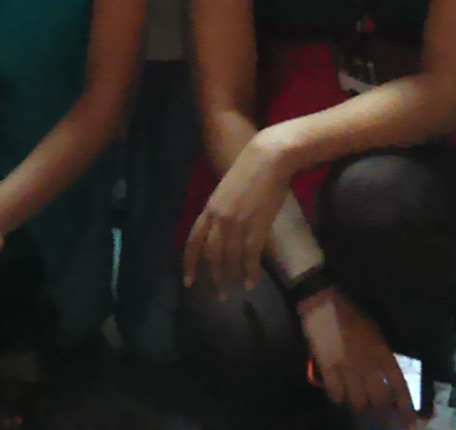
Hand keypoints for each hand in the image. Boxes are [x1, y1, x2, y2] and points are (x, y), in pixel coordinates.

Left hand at [179, 137, 288, 291]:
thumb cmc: (249, 172)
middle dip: (213, 277)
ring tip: (234, 292)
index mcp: (209, 209)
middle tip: (218, 296)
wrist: (268, 159)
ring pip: (230, 258)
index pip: (193, 241)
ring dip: (231, 278)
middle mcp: (219, 218)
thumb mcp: (226, 193)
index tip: (188, 281)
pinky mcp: (257, 226)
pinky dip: (250, 272)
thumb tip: (222, 232)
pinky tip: (251, 283)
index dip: (190, 263)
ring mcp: (237, 223)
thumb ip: (221, 212)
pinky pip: (250, 256)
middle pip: (211, 254)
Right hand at [298, 288, 415, 427]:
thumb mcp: (374, 330)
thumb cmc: (350, 313)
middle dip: (382, 412)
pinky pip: (335, 393)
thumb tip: (388, 375)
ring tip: (358, 408)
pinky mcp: (327, 366)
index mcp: (381, 351)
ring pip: (357, 400)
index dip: (405, 404)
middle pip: (379, 397)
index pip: (398, 383)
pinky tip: (338, 397)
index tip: (409, 420)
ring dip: (359, 407)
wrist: (322, 301)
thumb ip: (381, 352)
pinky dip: (338, 398)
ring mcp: (346, 365)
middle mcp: (367, 362)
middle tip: (381, 419)